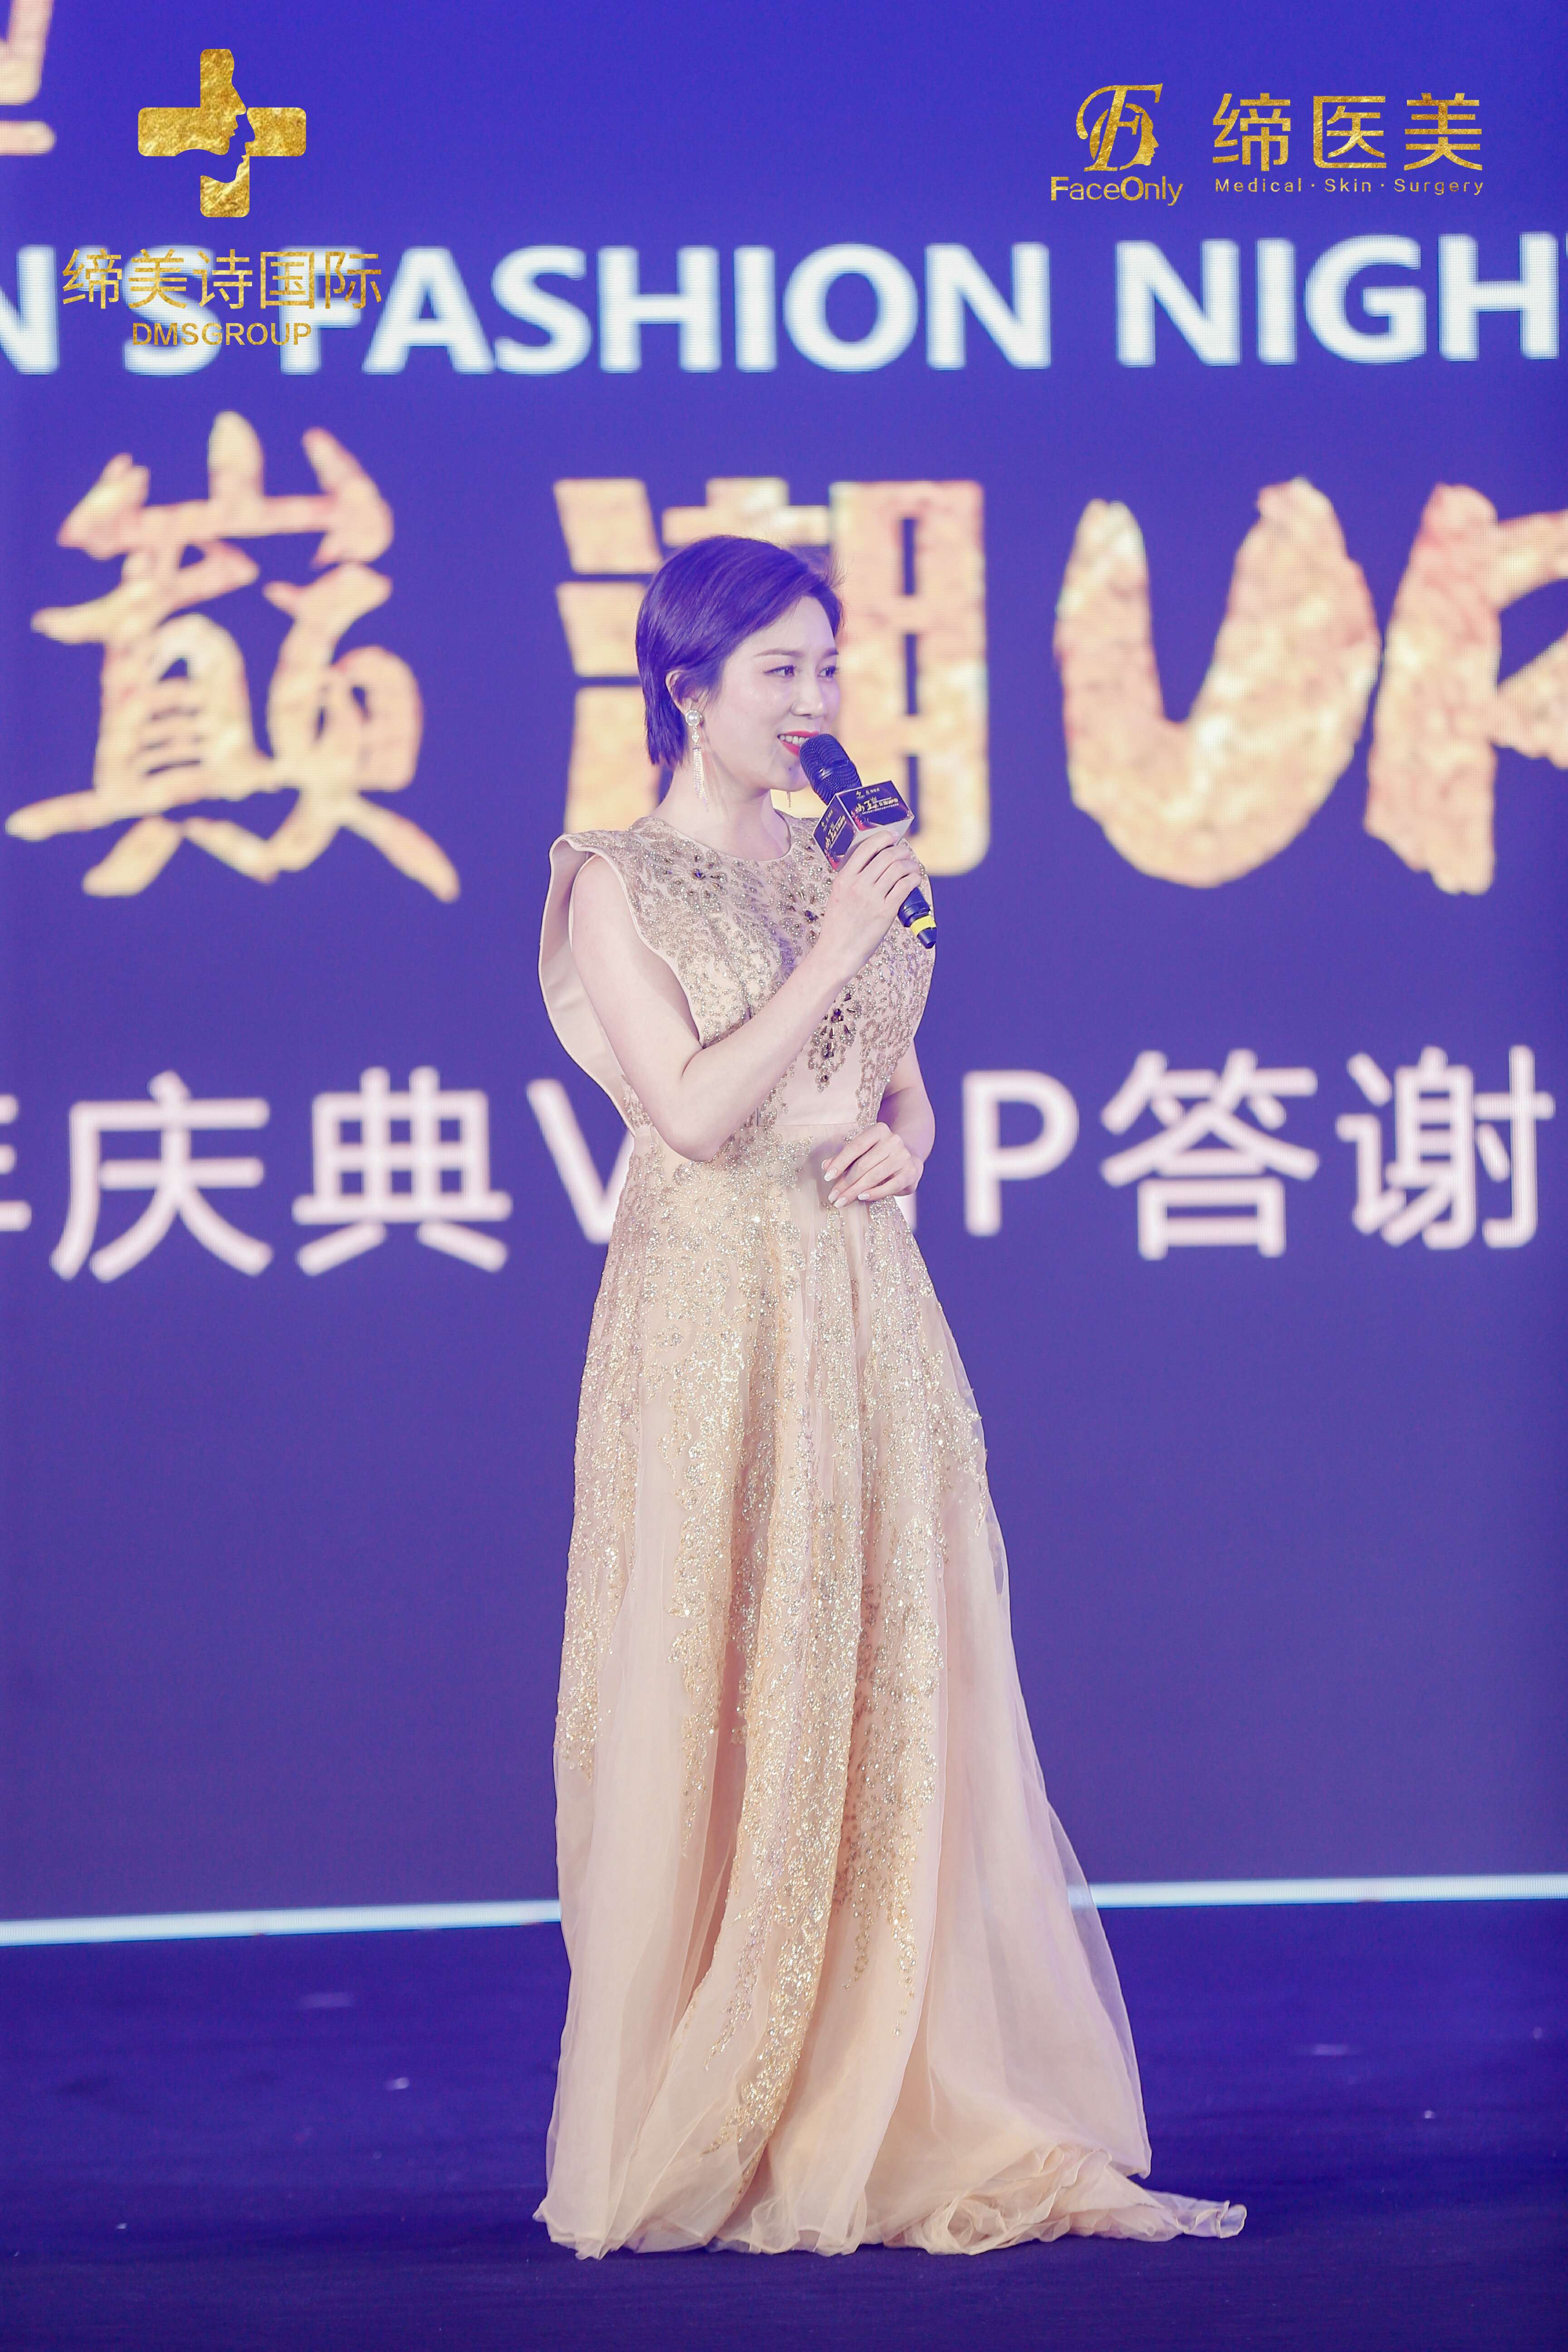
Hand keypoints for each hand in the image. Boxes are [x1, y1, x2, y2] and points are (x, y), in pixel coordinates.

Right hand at [813, 830, 924, 979]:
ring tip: (912, 867)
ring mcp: (872, 898)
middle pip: (886, 856)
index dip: (883, 837)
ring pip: (898, 869)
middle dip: (901, 851)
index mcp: (843, 878)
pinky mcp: (885, 912)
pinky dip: (913, 878)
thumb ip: (851, 880)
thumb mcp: (837, 896)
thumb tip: (873, 866)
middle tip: (905, 853)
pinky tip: (915, 879)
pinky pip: (905, 887)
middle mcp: (858, 885)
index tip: (892, 835)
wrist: (837, 952)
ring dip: (910, 864)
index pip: (865, 847)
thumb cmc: (838, 926)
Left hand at [824, 1121, 923, 1205]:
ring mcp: (903, 1156)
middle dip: (845, 1182)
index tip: (827, 1177)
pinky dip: (874, 1193)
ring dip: (855, 1191)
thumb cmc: (880, 1156)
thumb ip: (845, 1159)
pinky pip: (890, 1186)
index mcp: (879, 1130)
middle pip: (863, 1164)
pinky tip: (862, 1198)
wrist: (910, 1159)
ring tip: (842, 1201)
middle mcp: (893, 1140)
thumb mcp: (863, 1153)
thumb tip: (825, 1166)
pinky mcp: (910, 1172)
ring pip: (874, 1176)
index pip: (855, 1147)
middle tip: (833, 1196)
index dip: (840, 1163)